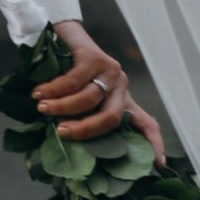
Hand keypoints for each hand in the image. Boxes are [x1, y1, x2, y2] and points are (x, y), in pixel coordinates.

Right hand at [34, 19, 164, 160]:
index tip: (159, 165)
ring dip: (62, 107)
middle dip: (85, 129)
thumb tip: (67, 144)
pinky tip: (40, 93)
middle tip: (61, 132)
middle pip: (111, 117)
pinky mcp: (95, 57)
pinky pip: (73, 81)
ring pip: (89, 98)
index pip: (146, 124)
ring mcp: (110, 70)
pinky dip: (53, 90)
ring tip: (43, 108)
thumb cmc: (67, 73)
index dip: (154, 144)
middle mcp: (121, 86)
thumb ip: (83, 117)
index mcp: (122, 100)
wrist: (60, 35)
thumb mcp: (80, 98)